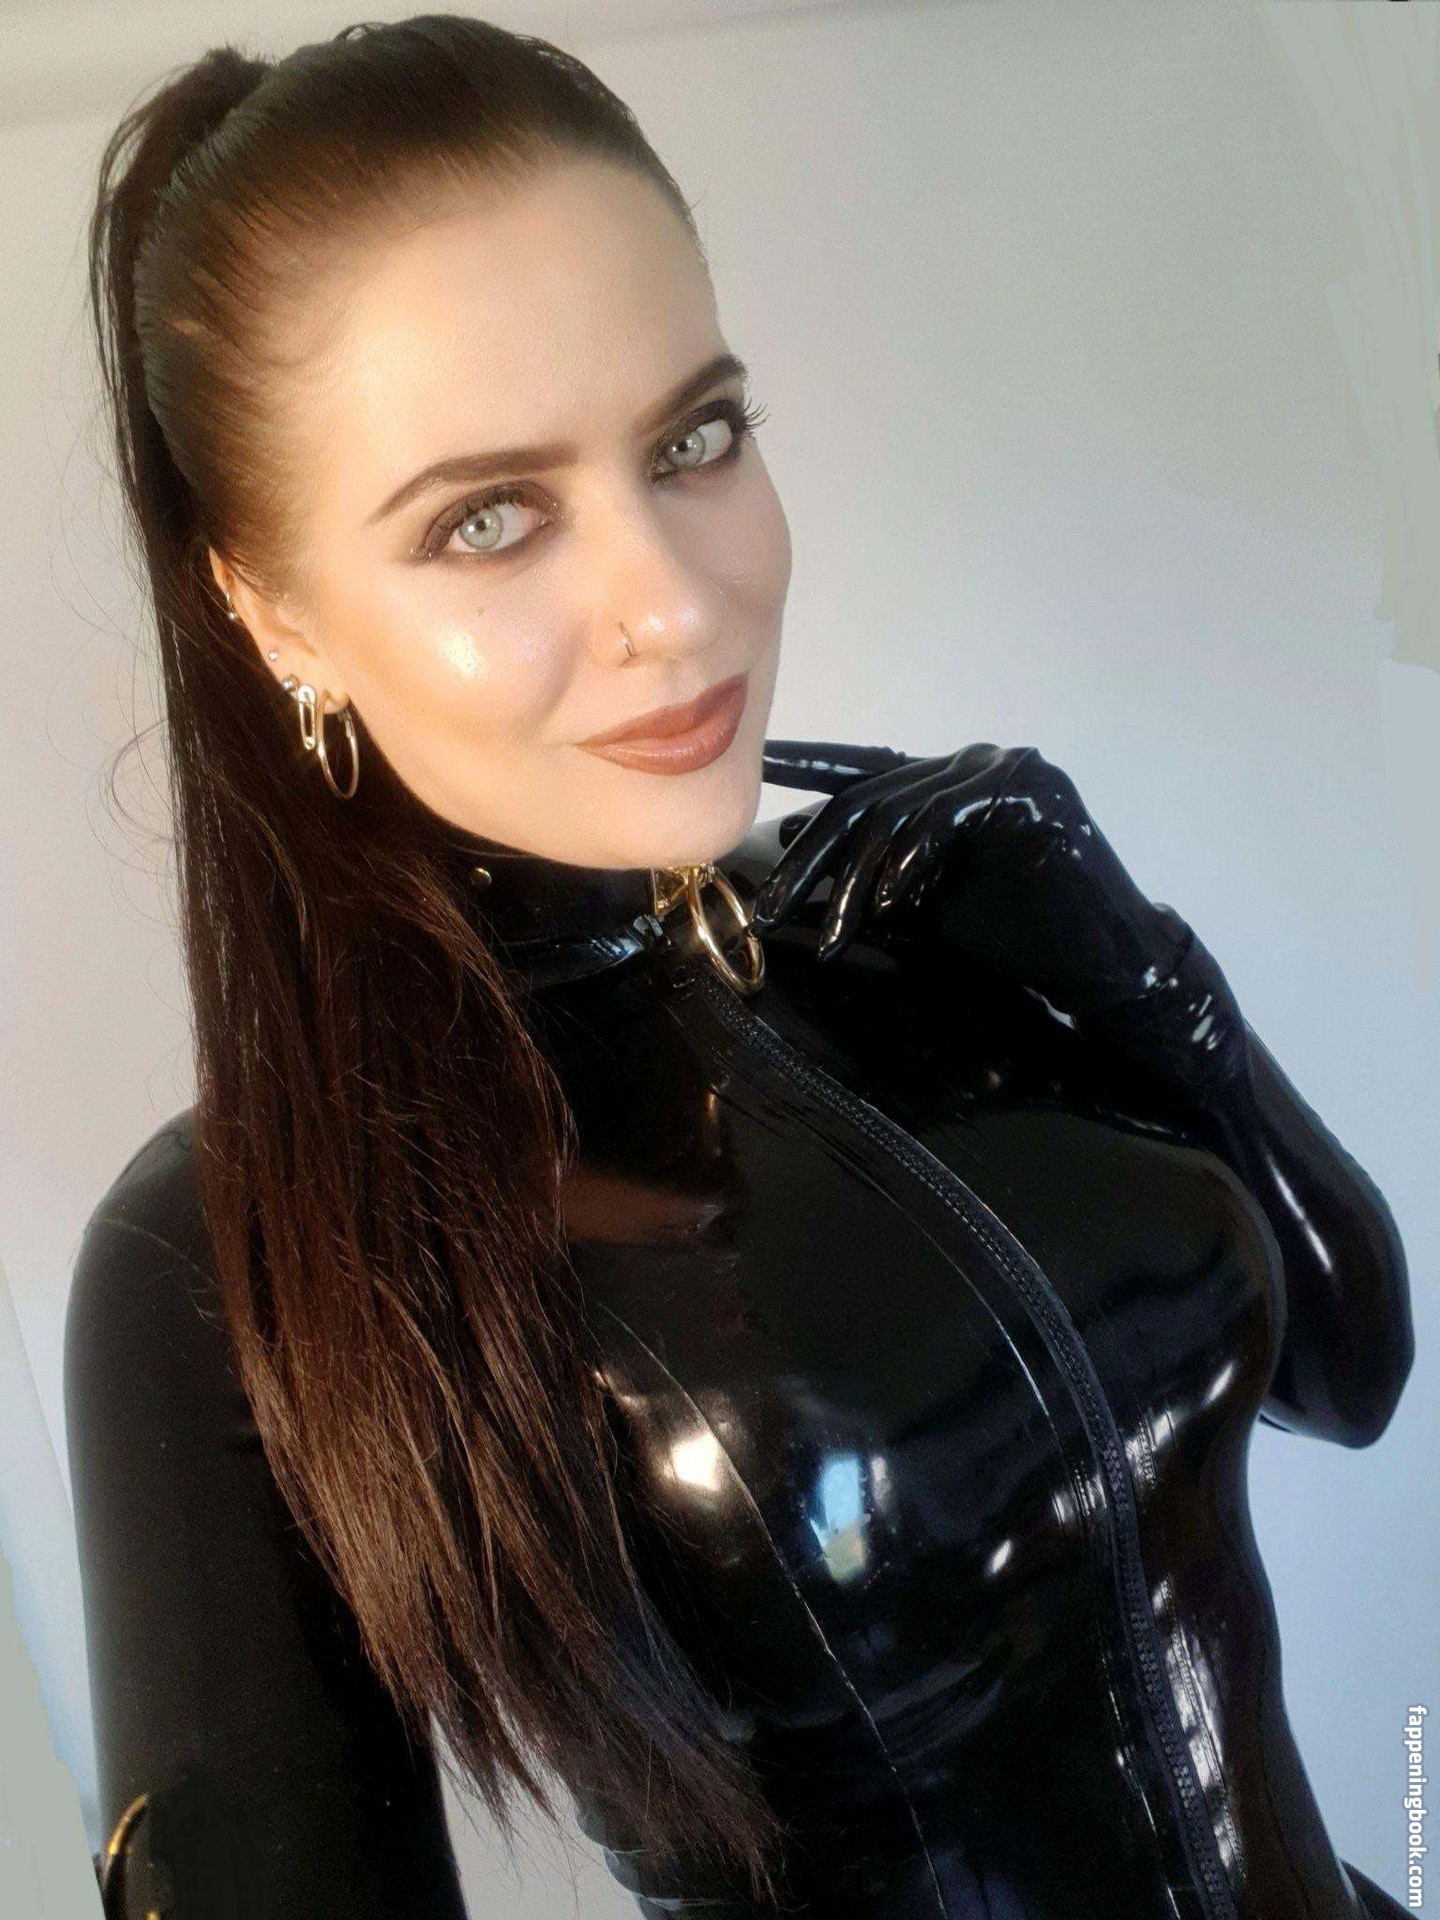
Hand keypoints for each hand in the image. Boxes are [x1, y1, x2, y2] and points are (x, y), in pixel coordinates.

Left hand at [754, 738, 1251, 1098]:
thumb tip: (789, 844)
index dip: (809, 764)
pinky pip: (946, 816)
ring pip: (898, 810)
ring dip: (857, 878)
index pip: (864, 768)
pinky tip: (893, 904)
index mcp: (945, 783)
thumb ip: (863, 871)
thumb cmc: (1012, 937)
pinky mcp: (1029, 792)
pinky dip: (911, 861)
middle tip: (773, 907)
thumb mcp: (917, 904)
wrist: (1096, 964)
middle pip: (867, 797)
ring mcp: (1003, 771)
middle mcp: (972, 764)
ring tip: (837, 934)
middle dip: (814, 857)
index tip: (757, 763)